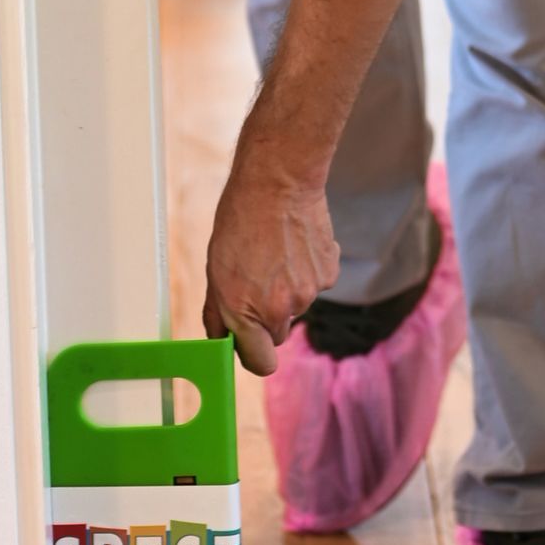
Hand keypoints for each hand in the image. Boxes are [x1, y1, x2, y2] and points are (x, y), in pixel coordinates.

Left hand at [203, 140, 339, 376]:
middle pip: (277, 334)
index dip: (253, 354)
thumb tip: (221, 338)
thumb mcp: (216, 269)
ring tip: (276, 253)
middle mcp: (279, 309)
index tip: (248, 342)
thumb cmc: (240, 221)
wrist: (278, 181)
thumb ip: (219, 312)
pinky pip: (316, 284)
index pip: (259, 362)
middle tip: (257, 282)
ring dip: (287, 289)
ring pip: (297, 305)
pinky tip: (296, 245)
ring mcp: (308, 292)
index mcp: (245, 311)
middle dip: (267, 317)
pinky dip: (308, 271)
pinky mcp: (329, 274)